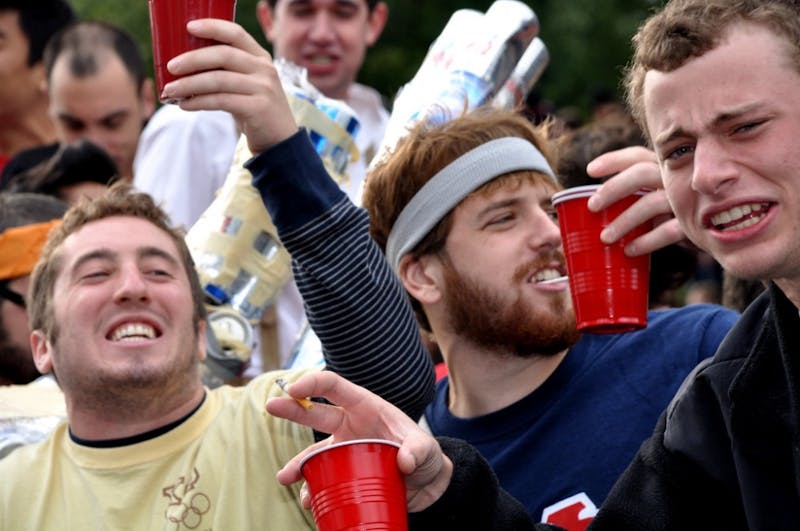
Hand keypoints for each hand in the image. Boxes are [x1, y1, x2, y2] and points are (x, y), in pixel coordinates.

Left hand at [161, 18, 297, 153]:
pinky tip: (185, 106)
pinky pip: (221, 101)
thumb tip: (184, 64)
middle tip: (171, 67)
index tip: (189, 27)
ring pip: (218, 80)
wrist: (279, 139)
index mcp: (260, 57)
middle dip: (192, 59)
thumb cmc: (254, 109)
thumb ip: (226, 70)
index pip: (236, 34)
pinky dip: (199, 102)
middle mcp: (264, 69)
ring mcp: (263, 88)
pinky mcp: (258, 108)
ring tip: (171, 90)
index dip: (212, 27)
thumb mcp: (246, 84)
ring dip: (189, 85)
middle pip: (223, 55)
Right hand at [266, 371, 452, 511]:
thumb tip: (405, 461)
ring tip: (285, 478)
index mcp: (366, 407)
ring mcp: (345, 450)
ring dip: (297, 464)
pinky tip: (309, 500)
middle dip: (291, 408)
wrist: (429, 485)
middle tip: (270, 406)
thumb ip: (418, 450)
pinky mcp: (345, 473)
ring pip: (313, 453)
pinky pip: (322, 479)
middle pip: (315, 413)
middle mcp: (350, 425)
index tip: (294, 388)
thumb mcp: (428, 449)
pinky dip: (313, 490)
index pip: (334, 386)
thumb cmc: (428, 456)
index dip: (313, 383)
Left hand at [585, 146, 685, 255]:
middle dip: (613, 188)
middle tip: (592, 206)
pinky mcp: (696, 223)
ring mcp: (688, 199)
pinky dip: (645, 241)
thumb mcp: (663, 198)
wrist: (725, 233)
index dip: (614, 160)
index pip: (639, 156)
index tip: (590, 170)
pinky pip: (667, 231)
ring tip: (605, 238)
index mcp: (667, 169)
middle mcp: (678, 178)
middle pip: (642, 173)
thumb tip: (599, 205)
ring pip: (651, 203)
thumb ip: (641, 195)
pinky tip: (629, 251)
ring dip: (624, 221)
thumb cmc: (684, 214)